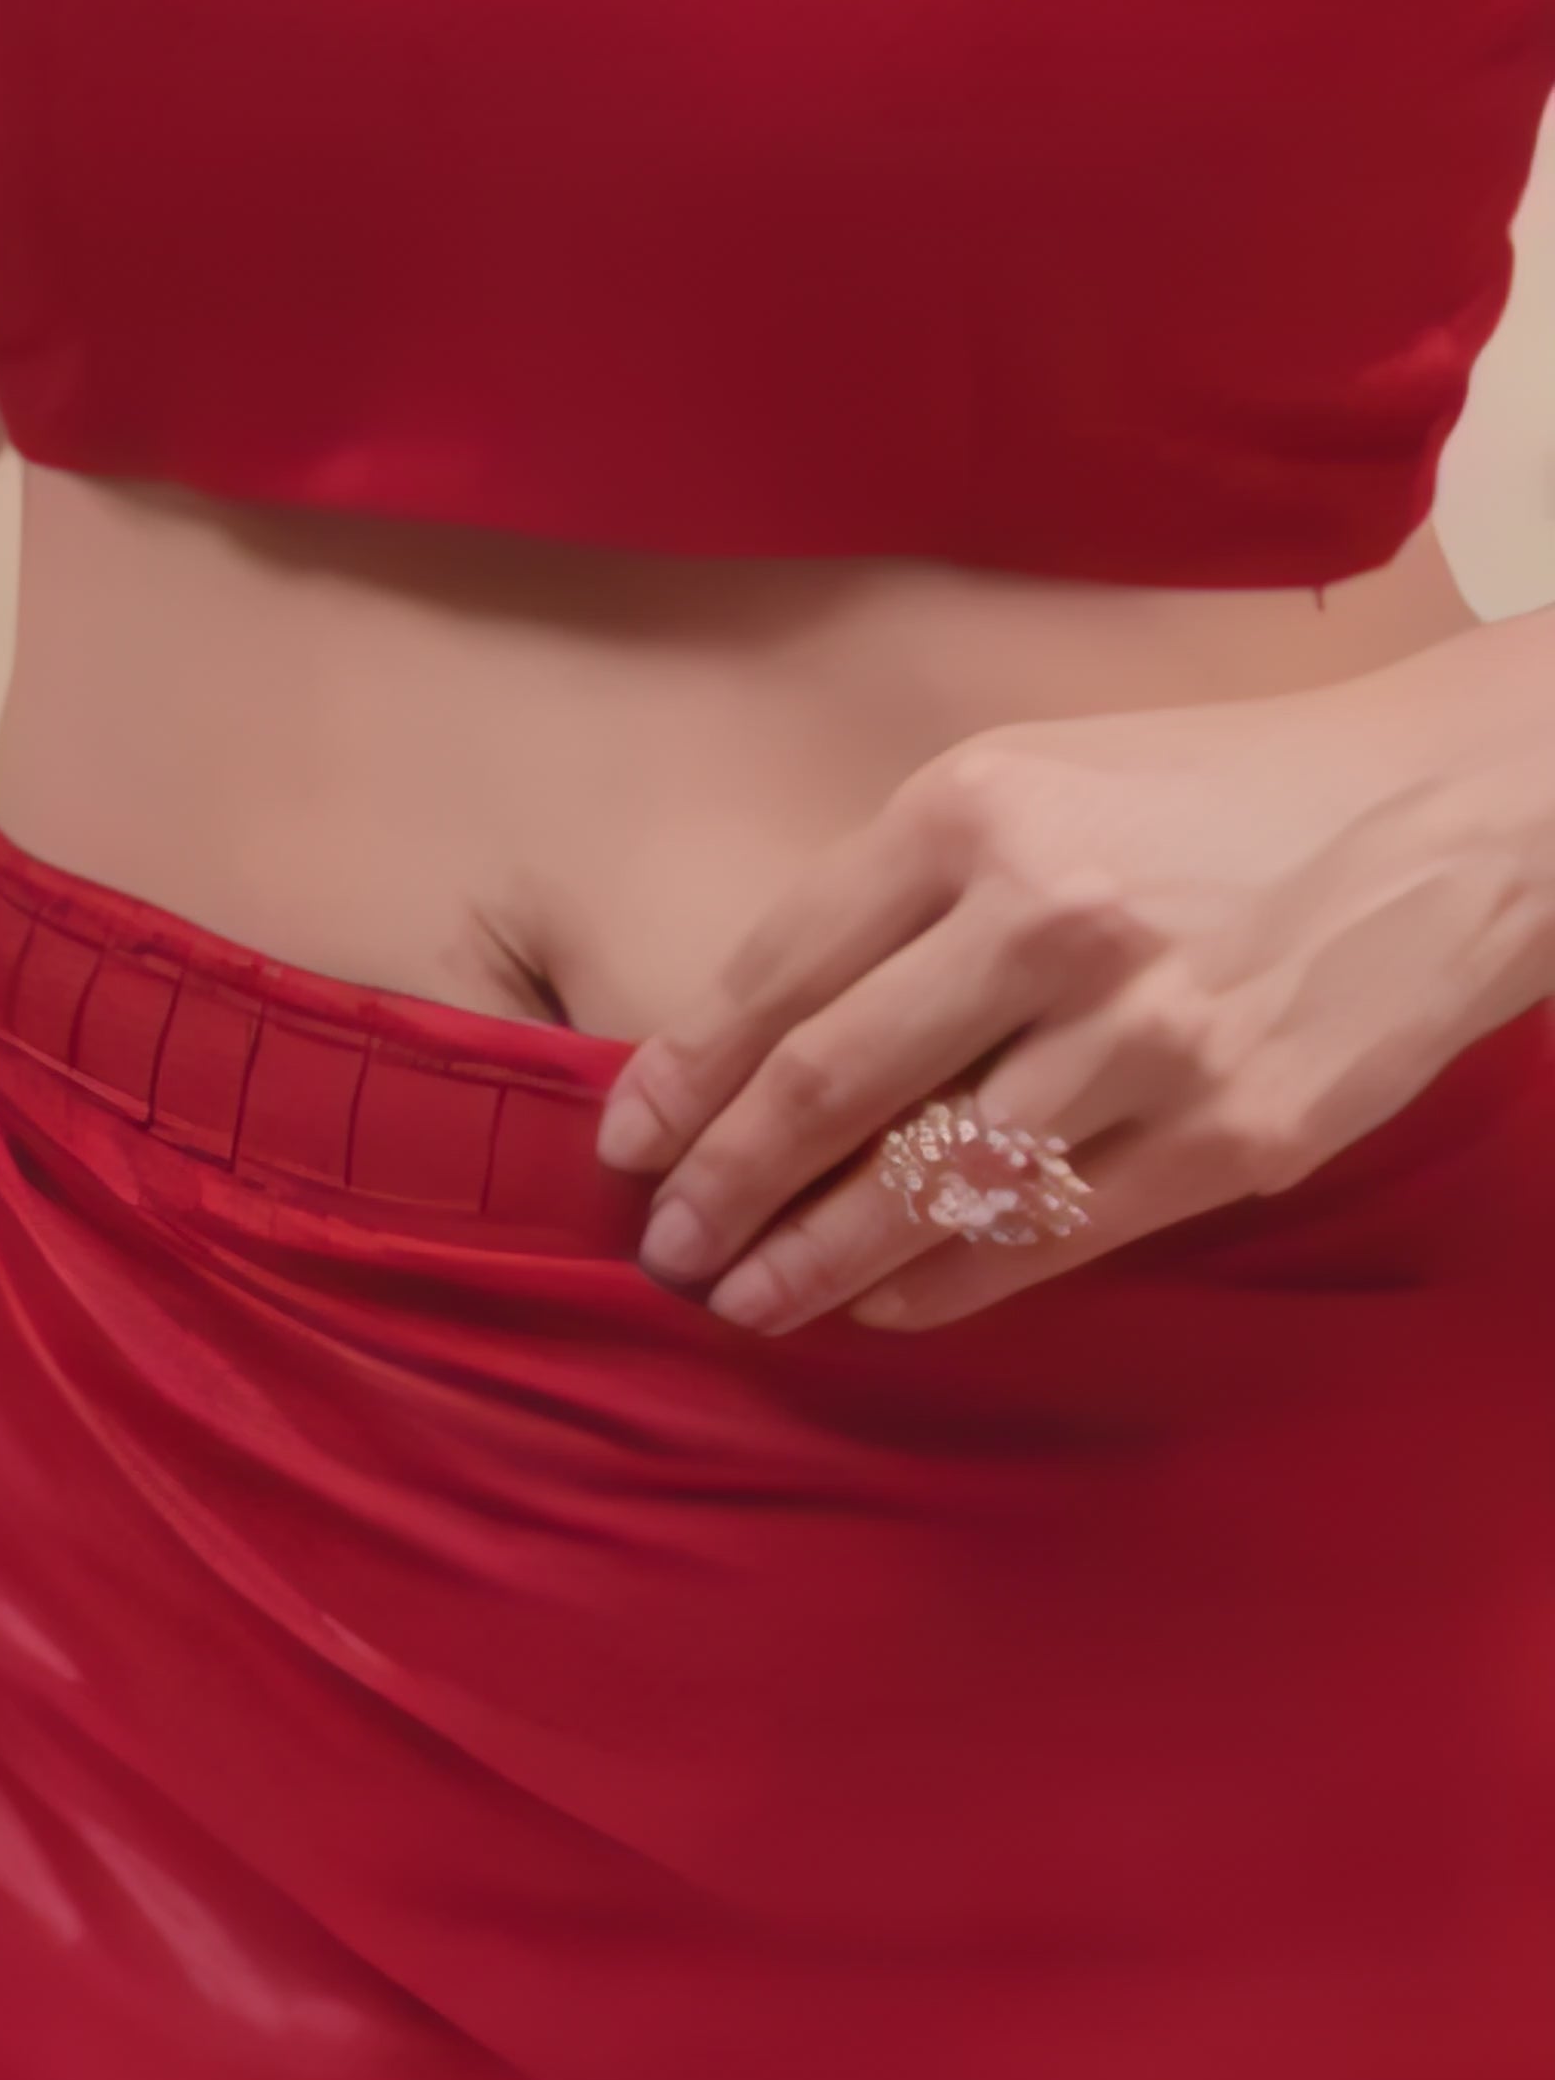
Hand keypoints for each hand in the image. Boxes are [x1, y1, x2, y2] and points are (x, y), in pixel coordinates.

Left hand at [592, 639, 1554, 1334]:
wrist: (1450, 818)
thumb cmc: (1215, 797)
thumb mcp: (1038, 778)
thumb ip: (905, 890)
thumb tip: (763, 1037)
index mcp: (977, 812)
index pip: (780, 971)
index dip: (685, 1078)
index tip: (628, 1149)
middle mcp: (1052, 920)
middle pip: (831, 1091)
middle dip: (725, 1190)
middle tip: (667, 1252)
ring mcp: (1148, 1038)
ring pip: (933, 1187)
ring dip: (817, 1261)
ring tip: (751, 1300)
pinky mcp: (1232, 1134)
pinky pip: (1048, 1239)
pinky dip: (945, 1284)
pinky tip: (883, 1301)